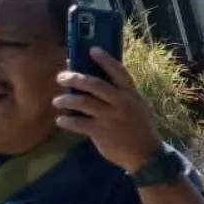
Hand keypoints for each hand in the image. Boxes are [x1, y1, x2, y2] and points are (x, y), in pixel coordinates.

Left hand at [53, 47, 162, 172]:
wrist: (145, 154)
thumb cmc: (140, 128)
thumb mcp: (138, 107)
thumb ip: (122, 95)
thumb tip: (100, 83)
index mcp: (131, 94)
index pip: (118, 71)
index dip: (105, 59)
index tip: (91, 50)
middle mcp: (120, 102)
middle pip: (94, 84)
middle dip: (75, 78)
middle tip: (61, 76)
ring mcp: (110, 117)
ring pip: (82, 102)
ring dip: (66, 99)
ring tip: (57, 100)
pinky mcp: (101, 132)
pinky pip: (78, 123)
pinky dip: (67, 120)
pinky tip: (61, 120)